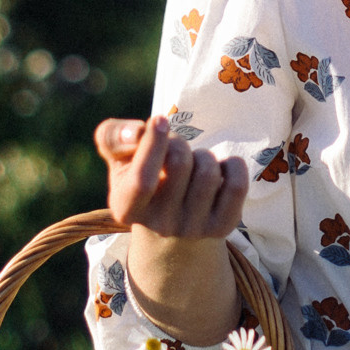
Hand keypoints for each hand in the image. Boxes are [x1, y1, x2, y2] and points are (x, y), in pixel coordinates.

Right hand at [95, 115, 246, 240]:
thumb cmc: (143, 178)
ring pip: (209, 171)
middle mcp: (160, 226)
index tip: (159, 119)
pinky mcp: (222, 228)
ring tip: (194, 166)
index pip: (142, 180)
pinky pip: (237, 184)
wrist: (172, 227)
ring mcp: (193, 229)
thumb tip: (136, 132)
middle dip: (180, 143)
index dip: (153, 144)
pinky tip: (220, 172)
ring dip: (204, 156)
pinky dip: (233, 165)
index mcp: (126, 208)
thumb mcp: (119, 159)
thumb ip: (112, 136)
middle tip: (175, 150)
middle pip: (180, 162)